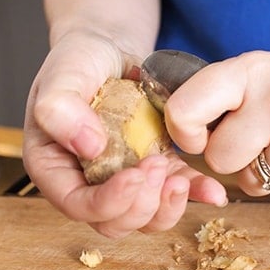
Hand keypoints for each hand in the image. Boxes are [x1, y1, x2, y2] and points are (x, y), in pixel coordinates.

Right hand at [23, 30, 226, 238]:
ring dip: (167, 207)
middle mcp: (87, 182)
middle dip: (141, 205)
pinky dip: (196, 193)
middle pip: (114, 221)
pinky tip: (214, 191)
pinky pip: (176, 191)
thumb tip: (89, 148)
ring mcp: (124, 179)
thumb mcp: (64, 76)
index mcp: (55, 168)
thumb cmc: (78, 62)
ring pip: (146, 217)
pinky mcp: (156, 168)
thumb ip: (61, 109)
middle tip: (159, 167)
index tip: (134, 176)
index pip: (77, 204)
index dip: (107, 202)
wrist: (110, 49)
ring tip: (183, 181)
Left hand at [164, 51, 269, 201]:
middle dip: (237, 158)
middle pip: (219, 159)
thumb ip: (219, 98)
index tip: (195, 138)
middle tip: (265, 136)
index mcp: (251, 70)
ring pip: (254, 184)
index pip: (185, 110)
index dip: (182, 134)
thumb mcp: (260, 74)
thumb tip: (174, 137)